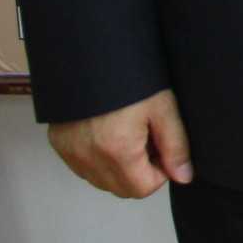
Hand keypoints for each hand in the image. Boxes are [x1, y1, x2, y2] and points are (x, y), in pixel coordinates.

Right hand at [48, 89, 192, 198]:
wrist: (90, 53)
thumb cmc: (130, 77)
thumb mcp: (162, 107)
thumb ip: (176, 146)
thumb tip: (184, 177)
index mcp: (117, 152)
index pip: (143, 189)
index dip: (160, 172)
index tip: (163, 149)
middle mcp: (88, 159)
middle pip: (122, 189)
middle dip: (140, 173)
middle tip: (148, 140)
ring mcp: (70, 154)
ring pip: (101, 181)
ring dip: (119, 169)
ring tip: (129, 134)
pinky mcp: (59, 144)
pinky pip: (83, 168)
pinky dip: (99, 160)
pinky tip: (109, 132)